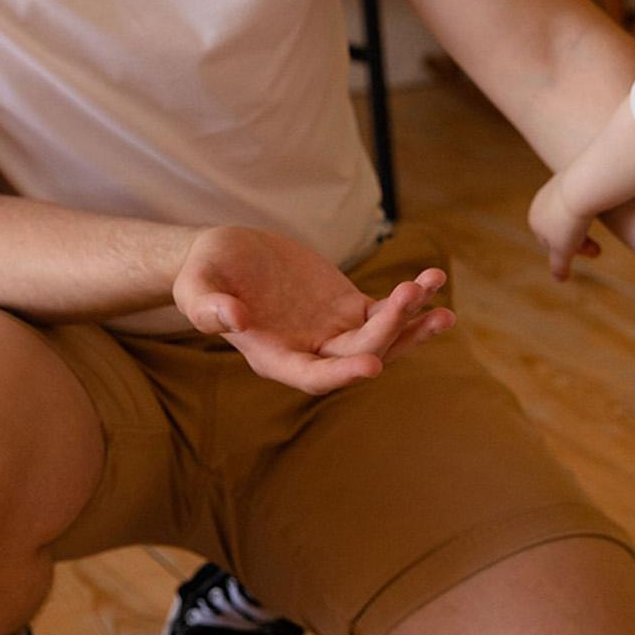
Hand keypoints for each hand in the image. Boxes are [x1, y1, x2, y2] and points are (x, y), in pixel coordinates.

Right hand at [172, 225, 453, 394]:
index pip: (313, 377)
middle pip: (358, 353)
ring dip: (412, 322)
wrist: (225, 256)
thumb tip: (232, 319)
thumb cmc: (204, 275)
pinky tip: (434, 279)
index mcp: (273, 358)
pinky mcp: (347, 308)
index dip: (342, 374)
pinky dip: (411, 299)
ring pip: (381, 337)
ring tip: (438, 296)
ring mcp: (333, 331)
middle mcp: (309, 352)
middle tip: (408, 295)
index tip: (372, 365)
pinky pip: (385, 309)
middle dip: (388, 332)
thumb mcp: (196, 287)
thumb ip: (207, 308)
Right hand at [527, 175, 600, 280]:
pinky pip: (579, 197)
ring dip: (584, 225)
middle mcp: (540, 202)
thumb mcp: (564, 250)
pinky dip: (588, 207)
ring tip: (599, 228)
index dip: (570, 252)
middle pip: (560, 228)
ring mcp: (554, 187)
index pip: (550, 243)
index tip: (592, 253)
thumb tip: (559, 279)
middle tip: (599, 251)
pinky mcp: (569, 174)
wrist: (583, 187)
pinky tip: (600, 209)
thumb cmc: (571, 222)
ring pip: (570, 213)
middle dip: (580, 242)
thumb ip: (559, 266)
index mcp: (534, 219)